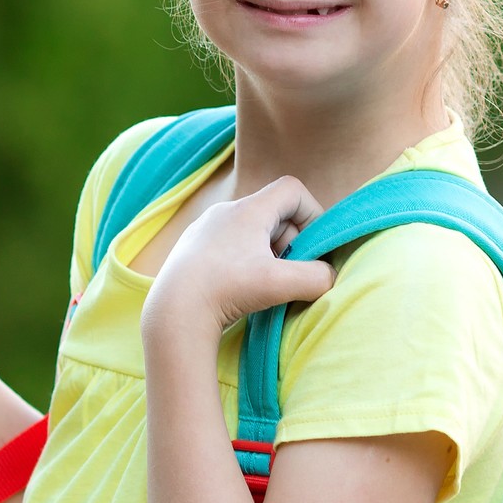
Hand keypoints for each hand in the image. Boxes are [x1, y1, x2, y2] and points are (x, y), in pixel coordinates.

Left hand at [144, 175, 337, 337]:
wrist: (172, 313)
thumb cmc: (226, 291)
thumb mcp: (281, 284)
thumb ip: (318, 277)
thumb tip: (329, 276)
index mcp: (247, 209)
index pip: (292, 189)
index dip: (312, 213)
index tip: (313, 246)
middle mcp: (224, 211)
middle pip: (274, 213)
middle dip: (291, 241)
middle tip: (290, 272)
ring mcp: (205, 230)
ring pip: (252, 232)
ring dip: (268, 254)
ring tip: (265, 284)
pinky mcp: (192, 250)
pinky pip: (230, 247)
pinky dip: (245, 264)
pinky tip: (240, 289)